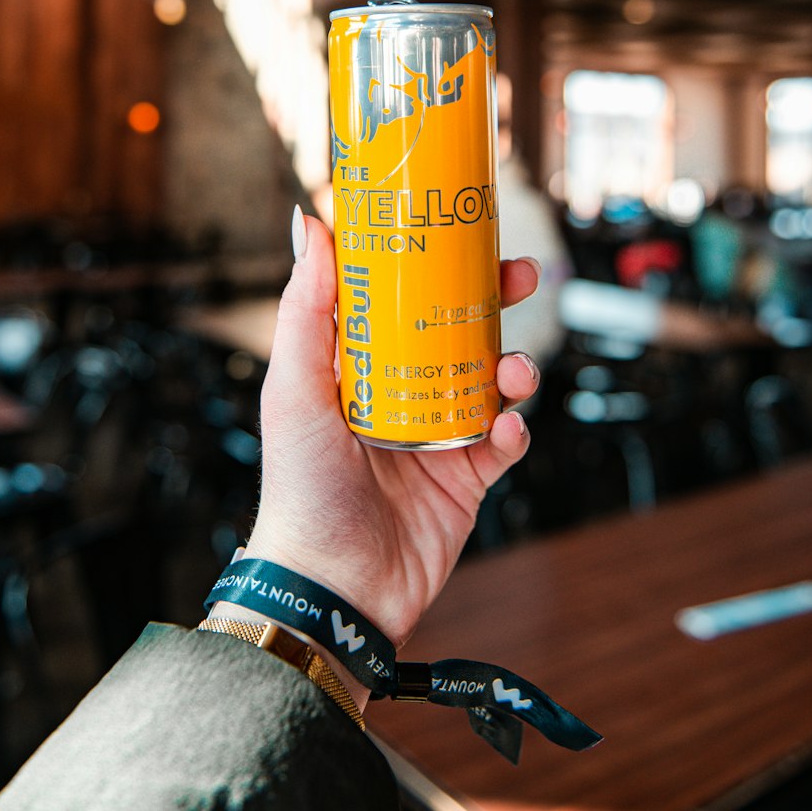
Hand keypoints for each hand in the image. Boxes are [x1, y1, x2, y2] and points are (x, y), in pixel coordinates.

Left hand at [243, 210, 538, 658]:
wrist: (334, 587)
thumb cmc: (300, 488)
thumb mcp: (294, 388)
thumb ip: (305, 308)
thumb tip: (309, 222)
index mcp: (357, 367)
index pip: (397, 298)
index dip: (430, 262)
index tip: (458, 228)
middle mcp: (399, 394)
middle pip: (456, 329)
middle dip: (492, 300)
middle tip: (518, 277)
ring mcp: (436, 436)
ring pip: (491, 380)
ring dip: (515, 365)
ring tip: (518, 370)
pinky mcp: (466, 480)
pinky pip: (505, 441)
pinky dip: (516, 428)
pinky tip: (509, 427)